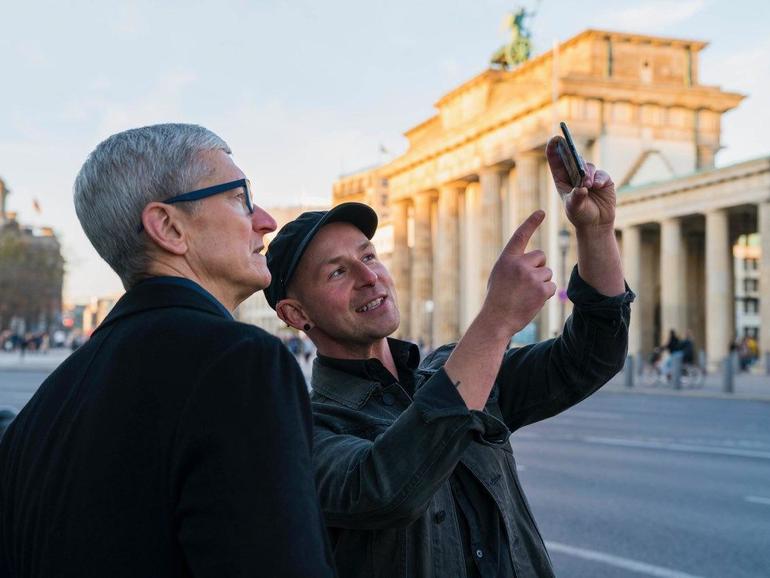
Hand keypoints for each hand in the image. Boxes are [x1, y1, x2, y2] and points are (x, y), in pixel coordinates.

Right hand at [481, 210, 556, 335]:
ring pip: (547, 272)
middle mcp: (519, 264)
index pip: (521, 235)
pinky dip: (545, 294)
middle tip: (525, 283)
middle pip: (541, 256)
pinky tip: (532, 301)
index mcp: (507, 259)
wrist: (497, 319)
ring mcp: (531, 276)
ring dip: (541, 282)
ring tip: (526, 294)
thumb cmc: (497, 298)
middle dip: (538, 268)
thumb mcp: (499, 275)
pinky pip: (552, 286)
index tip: (542, 212)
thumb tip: (534, 259)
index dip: (531, 222)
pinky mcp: (542, 290)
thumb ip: (514, 264)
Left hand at [546, 136, 615, 230]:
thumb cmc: (580, 215)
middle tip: (574, 155)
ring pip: (588, 166)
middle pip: (573, 157)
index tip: (555, 138)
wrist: (596, 224)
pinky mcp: (603, 179)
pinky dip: (599, 179)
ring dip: (587, 174)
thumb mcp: (573, 207)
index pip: (556, 159)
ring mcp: (590, 175)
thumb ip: (576, 198)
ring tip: (587, 185)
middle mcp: (575, 174)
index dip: (554, 147)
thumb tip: (582, 188)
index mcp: (562, 178)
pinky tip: (597, 186)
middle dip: (573, 155)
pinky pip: (601, 174)